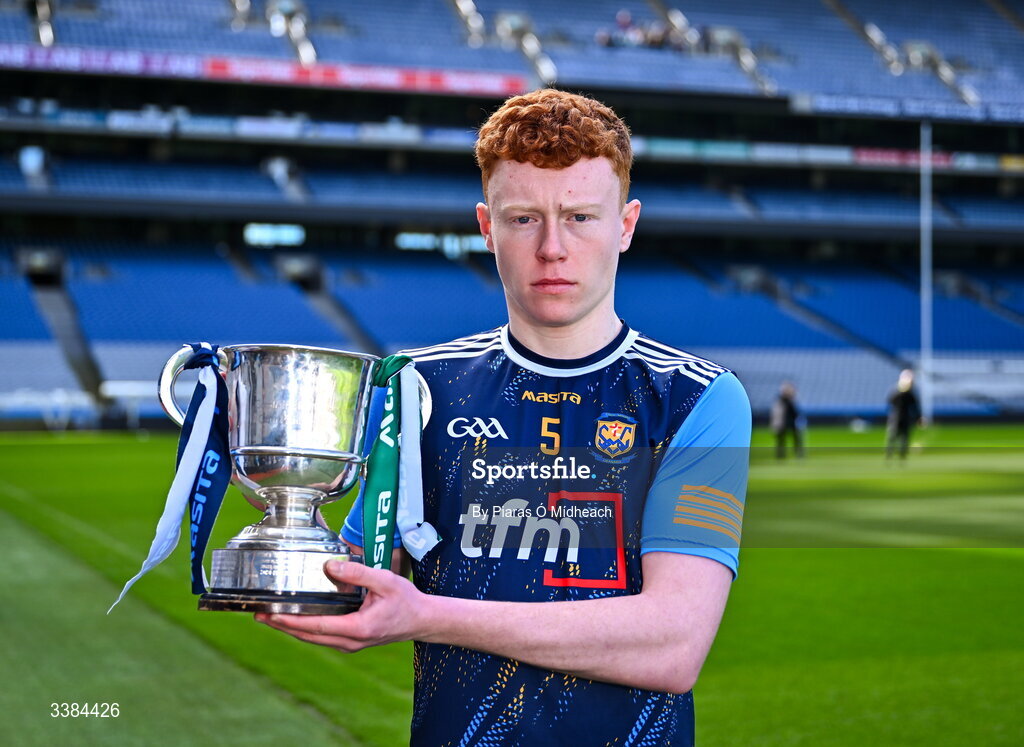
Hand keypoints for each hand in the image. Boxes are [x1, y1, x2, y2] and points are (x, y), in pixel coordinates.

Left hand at [255, 560, 426, 651]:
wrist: (423, 621)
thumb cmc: (406, 600)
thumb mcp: (384, 580)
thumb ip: (357, 572)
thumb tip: (330, 566)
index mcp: (358, 628)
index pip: (315, 626)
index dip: (289, 621)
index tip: (269, 615)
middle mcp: (351, 641)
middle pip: (308, 636)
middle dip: (282, 626)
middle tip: (259, 615)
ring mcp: (350, 644)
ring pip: (313, 639)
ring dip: (291, 629)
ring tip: (270, 618)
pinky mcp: (351, 641)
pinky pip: (322, 637)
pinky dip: (305, 629)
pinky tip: (295, 620)